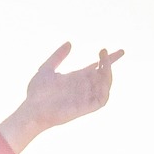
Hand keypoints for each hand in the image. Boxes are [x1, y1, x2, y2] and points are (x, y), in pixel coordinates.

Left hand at [0, 43, 123, 152]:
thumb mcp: (46, 68)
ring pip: (105, 86)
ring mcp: (85, 97)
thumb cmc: (36, 92)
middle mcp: (83, 87)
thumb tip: (70, 43)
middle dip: (109, 63)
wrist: (32, 109)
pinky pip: (102, 100)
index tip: (120, 51)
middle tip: (103, 51)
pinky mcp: (85, 108)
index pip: (97, 68)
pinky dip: (106, 89)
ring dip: (108, 74)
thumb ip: (58, 56)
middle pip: (104, 75)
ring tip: (102, 62)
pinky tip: (102, 78)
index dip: (109, 60)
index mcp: (76, 78)